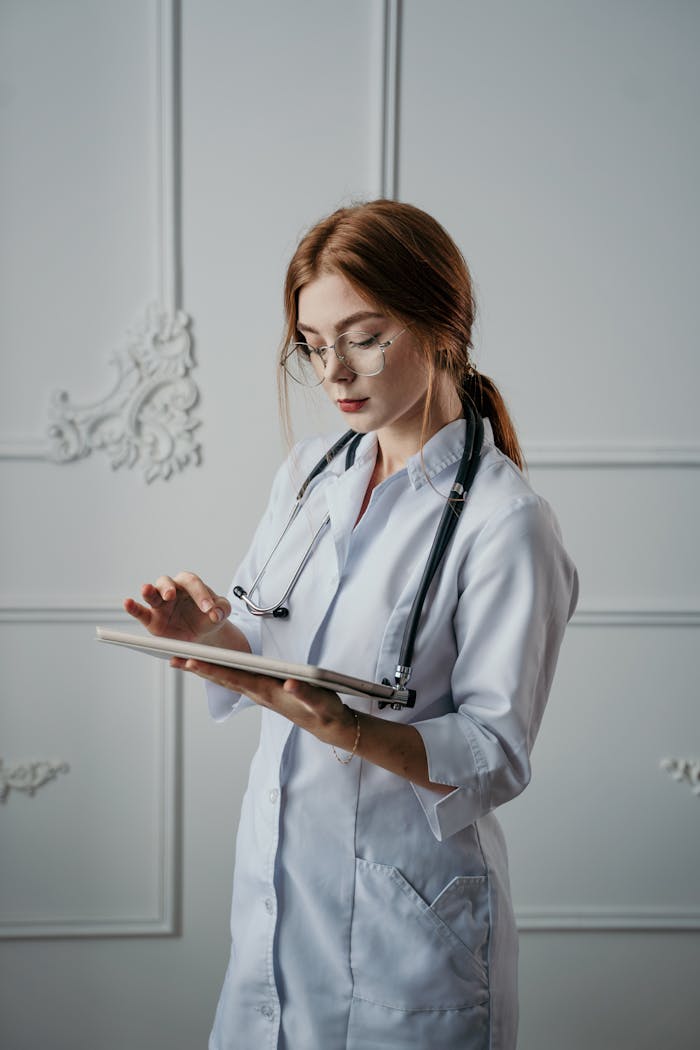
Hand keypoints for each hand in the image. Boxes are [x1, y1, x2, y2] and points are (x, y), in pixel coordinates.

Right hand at [123, 571, 231, 644]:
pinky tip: (128, 603)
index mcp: (190, 585)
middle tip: (171, 595)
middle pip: (167, 582)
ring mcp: (161, 604)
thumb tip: (216, 614)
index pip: (193, 583)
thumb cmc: (210, 616)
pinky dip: (133, 607)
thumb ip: (222, 609)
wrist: (202, 632)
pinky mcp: (152, 619)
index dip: (201, 594)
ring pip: (152, 593)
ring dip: (148, 591)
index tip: (210, 610)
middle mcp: (173, 591)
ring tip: (146, 589)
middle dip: (168, 587)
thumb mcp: (221, 612)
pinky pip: (140, 611)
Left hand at [173, 658, 356, 745]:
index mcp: (268, 692)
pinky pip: (236, 680)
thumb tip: (289, 683)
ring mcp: (260, 693)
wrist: (329, 726)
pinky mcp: (263, 691)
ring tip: (183, 662)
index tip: (191, 662)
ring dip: (205, 671)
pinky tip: (211, 667)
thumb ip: (306, 693)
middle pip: (223, 679)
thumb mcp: (321, 701)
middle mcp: (259, 693)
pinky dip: (220, 672)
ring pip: (227, 680)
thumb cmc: (325, 711)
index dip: (212, 669)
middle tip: (174, 659)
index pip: (234, 678)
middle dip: (199, 668)